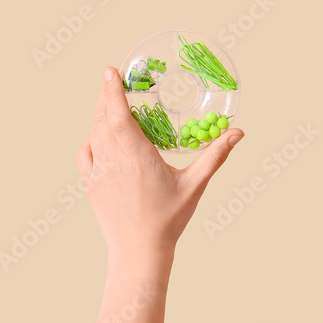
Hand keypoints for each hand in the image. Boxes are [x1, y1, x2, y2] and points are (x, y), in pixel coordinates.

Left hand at [75, 67, 243, 264]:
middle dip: (106, 95)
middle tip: (113, 79)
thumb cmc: (169, 219)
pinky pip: (84, 153)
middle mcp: (113, 160)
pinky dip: (91, 139)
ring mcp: (98, 172)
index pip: (118, 115)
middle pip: (102, 118)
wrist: (139, 252)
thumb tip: (238, 133)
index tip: (110, 70)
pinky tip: (101, 139)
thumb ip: (216, 156)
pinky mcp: (90, 184)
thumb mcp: (195, 184)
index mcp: (137, 156)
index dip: (112, 90)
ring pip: (93, 133)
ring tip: (111, 105)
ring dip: (100, 115)